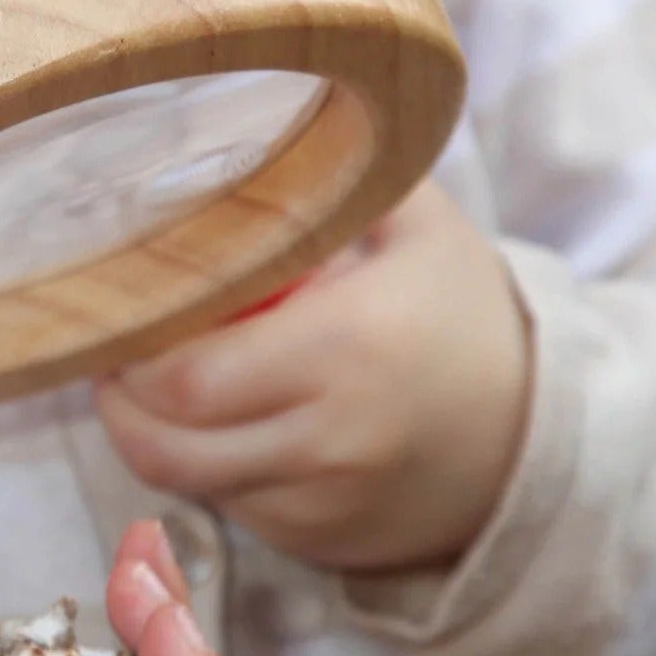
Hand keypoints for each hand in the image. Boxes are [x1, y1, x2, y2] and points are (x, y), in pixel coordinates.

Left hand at [95, 180, 532, 573]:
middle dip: (119, 398)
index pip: (186, 376)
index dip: (129, 352)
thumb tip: (249, 110)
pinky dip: (202, 467)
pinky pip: (229, 508)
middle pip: (164, 444)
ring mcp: (323, 505)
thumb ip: (339, 168)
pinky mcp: (320, 546)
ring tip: (146, 381)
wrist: (541, 435)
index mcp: (346, 347)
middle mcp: (331, 438)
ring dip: (151, 435)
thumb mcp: (418, 223)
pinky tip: (209, 422)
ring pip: (187, 482)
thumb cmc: (462, 312)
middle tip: (114, 349)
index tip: (119, 308)